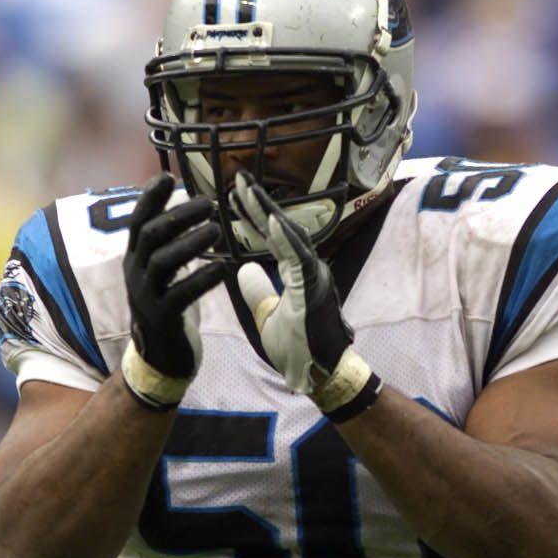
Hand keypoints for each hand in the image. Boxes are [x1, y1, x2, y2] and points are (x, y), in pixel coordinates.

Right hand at [120, 173, 223, 409]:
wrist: (160, 358)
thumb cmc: (167, 307)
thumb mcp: (162, 273)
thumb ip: (167, 244)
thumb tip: (183, 208)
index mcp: (135, 259)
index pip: (138, 221)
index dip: (149, 198)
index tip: (167, 176)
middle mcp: (135, 274)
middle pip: (151, 235)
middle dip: (178, 215)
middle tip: (208, 203)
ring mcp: (146, 296)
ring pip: (163, 262)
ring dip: (190, 243)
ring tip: (216, 229)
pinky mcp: (162, 318)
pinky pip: (181, 295)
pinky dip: (202, 279)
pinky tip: (223, 268)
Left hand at [233, 174, 381, 422]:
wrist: (321, 378)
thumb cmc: (300, 351)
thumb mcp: (268, 317)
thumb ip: (257, 291)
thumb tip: (242, 267)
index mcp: (299, 275)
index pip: (274, 238)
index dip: (256, 216)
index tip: (236, 196)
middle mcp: (310, 270)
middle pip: (283, 229)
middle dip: (260, 204)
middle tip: (237, 178)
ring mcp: (316, 279)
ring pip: (291, 238)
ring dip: (269, 212)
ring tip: (247, 190)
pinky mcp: (316, 291)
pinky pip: (300, 260)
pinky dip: (286, 239)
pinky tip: (271, 220)